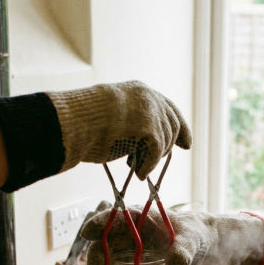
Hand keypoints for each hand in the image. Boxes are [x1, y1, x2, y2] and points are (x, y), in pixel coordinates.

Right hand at [47, 81, 191, 179]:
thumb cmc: (85, 122)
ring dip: (153, 158)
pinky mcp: (150, 127)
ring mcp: (151, 111)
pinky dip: (149, 165)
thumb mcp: (114, 116)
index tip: (186, 144)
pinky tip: (139, 173)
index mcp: (139, 91)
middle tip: (159, 161)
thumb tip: (144, 145)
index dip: (180, 128)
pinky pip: (156, 152)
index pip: (168, 108)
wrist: (77, 121)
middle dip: (170, 145)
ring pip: (165, 140)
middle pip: (172, 124)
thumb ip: (133, 124)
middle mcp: (149, 98)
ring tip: (138, 168)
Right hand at [81, 208, 263, 264]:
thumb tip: (176, 263)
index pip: (115, 216)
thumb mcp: (191, 240)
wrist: (202, 247)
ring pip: (107, 254)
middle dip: (97, 254)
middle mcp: (131, 230)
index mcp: (142, 216)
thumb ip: (183, 250)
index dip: (99, 223)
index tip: (87, 234)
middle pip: (106, 239)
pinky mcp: (133, 261)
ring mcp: (130, 246)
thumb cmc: (195, 236)